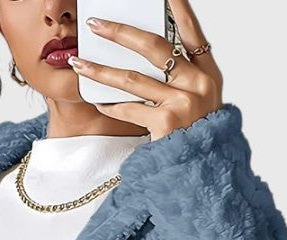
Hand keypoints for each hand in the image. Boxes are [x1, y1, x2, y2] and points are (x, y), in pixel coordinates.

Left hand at [69, 0, 222, 140]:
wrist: (200, 176)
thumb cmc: (196, 139)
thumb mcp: (198, 104)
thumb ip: (181, 79)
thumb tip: (145, 54)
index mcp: (208, 75)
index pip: (192, 32)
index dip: (177, 8)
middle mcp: (199, 85)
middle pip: (154, 47)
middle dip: (120, 32)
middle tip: (95, 24)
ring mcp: (183, 104)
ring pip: (132, 78)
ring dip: (100, 69)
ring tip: (78, 62)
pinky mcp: (166, 124)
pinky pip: (129, 109)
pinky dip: (110, 105)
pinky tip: (96, 100)